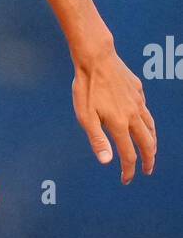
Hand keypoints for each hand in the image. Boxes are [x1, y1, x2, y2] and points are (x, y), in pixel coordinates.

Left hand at [72, 43, 155, 182]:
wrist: (96, 58)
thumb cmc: (86, 87)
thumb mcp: (85, 117)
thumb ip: (97, 140)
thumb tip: (106, 162)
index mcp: (120, 124)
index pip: (129, 154)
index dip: (129, 170)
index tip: (126, 179)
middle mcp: (133, 114)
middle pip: (147, 143)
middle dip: (149, 160)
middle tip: (147, 170)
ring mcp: (137, 102)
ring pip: (151, 127)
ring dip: (152, 143)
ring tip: (150, 151)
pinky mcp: (138, 91)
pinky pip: (146, 111)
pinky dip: (147, 123)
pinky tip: (142, 123)